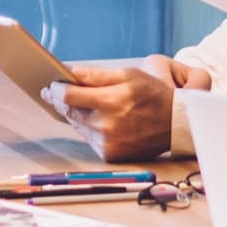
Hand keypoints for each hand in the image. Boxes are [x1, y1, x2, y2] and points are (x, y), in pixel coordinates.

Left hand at [58, 56, 184, 160]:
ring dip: (75, 115)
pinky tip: (98, 120)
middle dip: (61, 101)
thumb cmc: (153, 94)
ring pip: (78, 126)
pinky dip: (90, 128)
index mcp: (111, 102)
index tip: (50, 86)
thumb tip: (71, 72)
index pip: (68, 97)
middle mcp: (106, 125)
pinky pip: (90, 138)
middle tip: (54, 93)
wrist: (175, 123)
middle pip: (69, 112)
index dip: (55, 90)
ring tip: (80, 103)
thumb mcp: (128, 75)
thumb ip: (97, 75)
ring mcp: (107, 143)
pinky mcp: (110, 154)